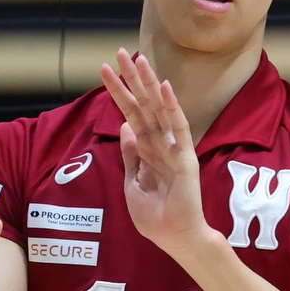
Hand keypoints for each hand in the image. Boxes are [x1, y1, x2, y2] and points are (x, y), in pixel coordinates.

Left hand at [102, 51, 210, 259]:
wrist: (175, 238)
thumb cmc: (156, 217)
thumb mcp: (132, 183)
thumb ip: (131, 155)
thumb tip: (126, 127)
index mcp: (147, 149)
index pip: (130, 114)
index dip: (117, 92)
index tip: (104, 70)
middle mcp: (160, 143)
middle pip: (143, 104)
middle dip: (131, 78)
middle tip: (118, 52)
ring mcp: (174, 147)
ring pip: (158, 109)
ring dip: (148, 84)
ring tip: (138, 59)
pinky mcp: (185, 157)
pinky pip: (179, 128)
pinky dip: (172, 107)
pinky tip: (165, 87)